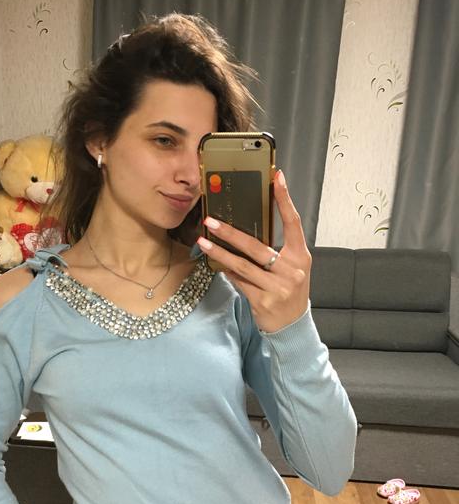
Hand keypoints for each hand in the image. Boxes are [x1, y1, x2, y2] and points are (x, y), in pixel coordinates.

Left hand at [198, 169, 310, 333]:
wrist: (292, 326)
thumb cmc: (289, 291)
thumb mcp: (291, 269)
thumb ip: (278, 251)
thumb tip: (247, 230)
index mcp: (301, 256)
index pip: (293, 222)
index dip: (285, 199)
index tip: (277, 178)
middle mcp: (291, 270)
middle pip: (257, 246)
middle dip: (231, 232)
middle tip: (211, 220)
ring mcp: (278, 287)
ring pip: (243, 265)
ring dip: (220, 252)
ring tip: (203, 241)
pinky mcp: (263, 301)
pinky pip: (240, 281)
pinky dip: (228, 272)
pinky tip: (218, 265)